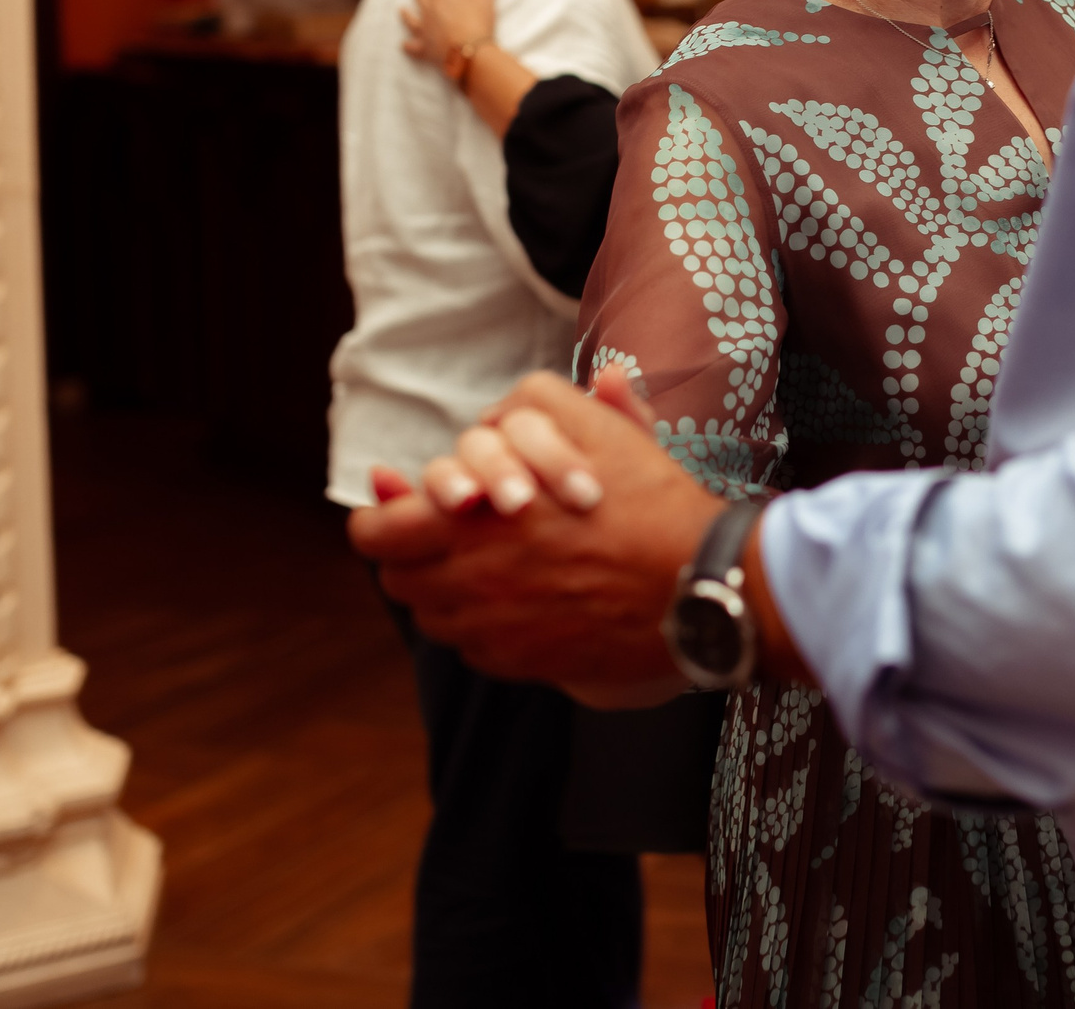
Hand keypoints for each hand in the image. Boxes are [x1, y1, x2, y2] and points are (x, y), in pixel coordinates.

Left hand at [348, 372, 726, 686]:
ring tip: (489, 568)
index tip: (400, 508)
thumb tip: (498, 410)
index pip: (375, 533)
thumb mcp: (596, 434)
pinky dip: (484, 628)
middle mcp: (469, 582)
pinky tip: (521, 603)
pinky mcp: (523, 663)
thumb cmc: (650, 506)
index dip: (381, 518)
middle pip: (396, 579)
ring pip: (433, 617)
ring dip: (446, 593)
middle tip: (448, 535)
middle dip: (411, 554)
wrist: (699, 584)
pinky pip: (474, 649)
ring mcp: (494, 630)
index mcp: (470, 522)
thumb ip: (538, 415)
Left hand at [400, 0, 498, 70]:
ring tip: (401, 10)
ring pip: (411, 20)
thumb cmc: (478, 23)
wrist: (470, 53)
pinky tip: (404, 45)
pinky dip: (408, 46)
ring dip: (406, 15)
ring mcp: (424, 31)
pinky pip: (413, 47)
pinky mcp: (425, 49)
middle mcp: (428, 11)